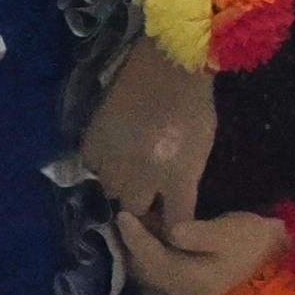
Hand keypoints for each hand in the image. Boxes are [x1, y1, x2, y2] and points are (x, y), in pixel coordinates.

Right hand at [81, 39, 216, 227]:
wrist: (169, 65)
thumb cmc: (195, 105)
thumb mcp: (202, 148)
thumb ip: (186, 180)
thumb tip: (173, 201)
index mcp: (178, 179)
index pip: (173, 224)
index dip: (170, 229)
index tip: (167, 224)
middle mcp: (143, 177)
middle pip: (135, 211)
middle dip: (142, 205)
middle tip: (147, 189)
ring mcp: (116, 160)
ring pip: (111, 190)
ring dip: (121, 183)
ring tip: (130, 165)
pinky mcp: (94, 141)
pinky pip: (92, 165)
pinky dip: (101, 162)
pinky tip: (114, 149)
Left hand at [116, 209, 288, 294]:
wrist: (278, 255)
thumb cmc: (253, 240)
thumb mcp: (227, 232)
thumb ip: (196, 233)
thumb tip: (170, 231)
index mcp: (189, 279)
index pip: (152, 258)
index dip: (135, 237)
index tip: (122, 215)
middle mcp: (182, 289)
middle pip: (146, 268)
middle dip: (131, 243)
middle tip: (122, 215)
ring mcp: (185, 287)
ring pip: (150, 269)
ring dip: (139, 247)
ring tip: (133, 221)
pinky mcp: (189, 279)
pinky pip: (160, 266)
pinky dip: (151, 250)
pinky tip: (151, 231)